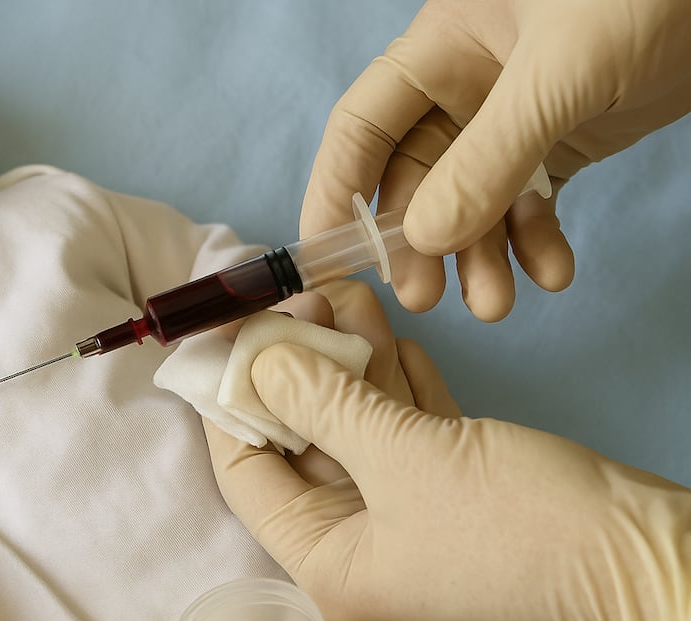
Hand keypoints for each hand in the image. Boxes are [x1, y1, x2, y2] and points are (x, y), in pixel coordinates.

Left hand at [204, 300, 690, 620]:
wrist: (648, 561)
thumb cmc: (518, 523)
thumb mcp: (404, 456)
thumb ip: (323, 402)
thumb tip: (260, 359)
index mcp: (327, 565)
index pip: (247, 474)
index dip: (232, 400)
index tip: (231, 331)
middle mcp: (358, 551)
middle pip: (304, 446)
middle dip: (301, 368)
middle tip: (301, 295)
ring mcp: (409, 523)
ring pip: (360, 432)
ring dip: (352, 363)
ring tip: (344, 290)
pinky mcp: (455, 496)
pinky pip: (408, 436)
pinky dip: (399, 387)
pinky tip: (388, 334)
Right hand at [302, 0, 690, 319]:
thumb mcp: (555, 75)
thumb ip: (488, 159)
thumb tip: (424, 239)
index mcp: (440, 49)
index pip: (363, 128)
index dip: (336, 191)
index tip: (328, 256)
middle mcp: (464, 88)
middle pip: (415, 180)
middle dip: (419, 242)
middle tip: (426, 296)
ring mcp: (511, 120)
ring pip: (472, 203)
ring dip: (480, 257)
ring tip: (497, 303)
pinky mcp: (560, 145)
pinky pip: (529, 206)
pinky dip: (535, 243)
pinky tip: (553, 272)